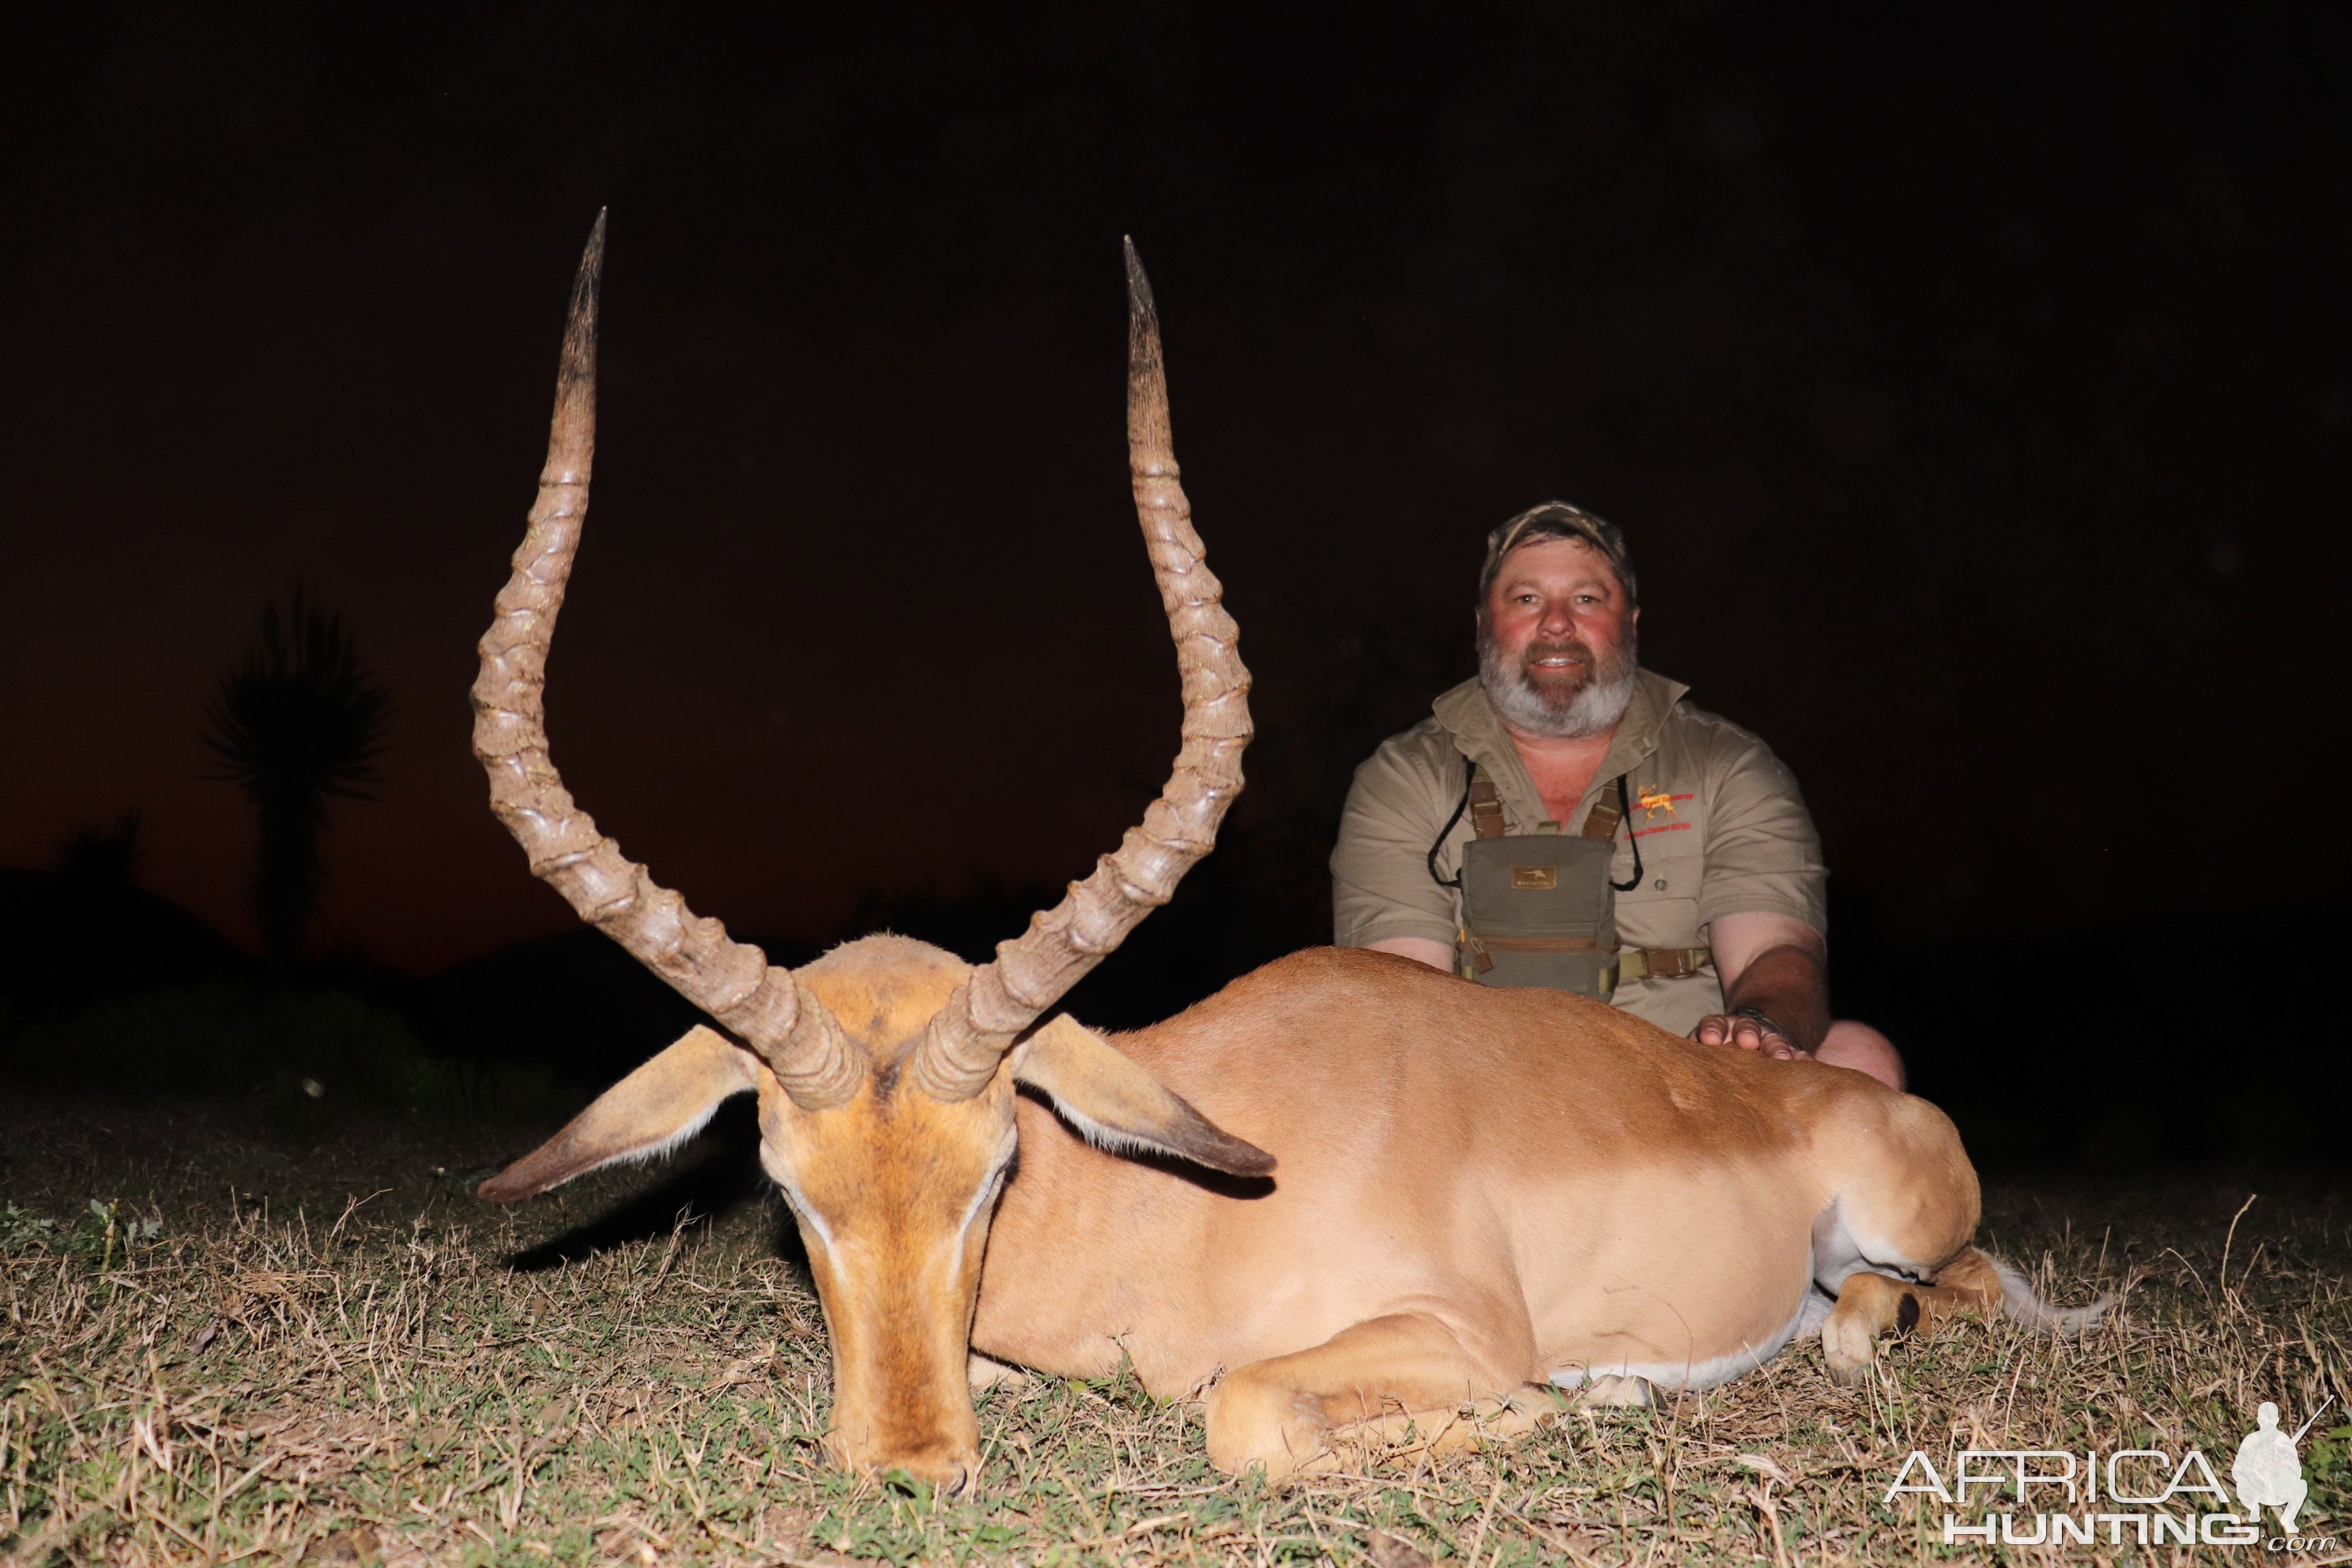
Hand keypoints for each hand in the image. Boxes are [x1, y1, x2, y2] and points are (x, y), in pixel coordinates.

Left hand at [1693, 1012, 1808, 1060]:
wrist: (1751, 1047)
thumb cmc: (1720, 1058)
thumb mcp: (1705, 1054)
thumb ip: (1695, 1060)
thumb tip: (1676, 1080)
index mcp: (1719, 1030)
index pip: (1713, 1025)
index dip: (1712, 1030)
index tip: (1709, 1039)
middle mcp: (1744, 1031)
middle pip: (1745, 1028)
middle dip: (1746, 1032)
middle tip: (1747, 1041)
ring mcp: (1767, 1040)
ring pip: (1772, 1039)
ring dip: (1775, 1046)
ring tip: (1781, 1057)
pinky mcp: (1788, 1053)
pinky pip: (1797, 1054)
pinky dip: (1801, 1059)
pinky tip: (1805, 1064)